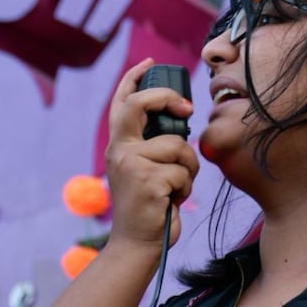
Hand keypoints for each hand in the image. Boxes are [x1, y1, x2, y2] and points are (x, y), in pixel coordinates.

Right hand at [103, 59, 199, 249]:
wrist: (137, 244)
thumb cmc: (148, 204)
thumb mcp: (143, 168)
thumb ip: (152, 143)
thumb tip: (182, 117)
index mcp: (119, 145)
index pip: (121, 102)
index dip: (134, 78)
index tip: (150, 63)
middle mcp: (119, 151)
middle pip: (139, 105)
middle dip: (165, 98)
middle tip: (187, 109)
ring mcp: (131, 165)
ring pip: (177, 145)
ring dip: (188, 167)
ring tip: (176, 186)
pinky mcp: (147, 181)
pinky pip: (183, 171)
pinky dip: (186, 187)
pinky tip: (173, 200)